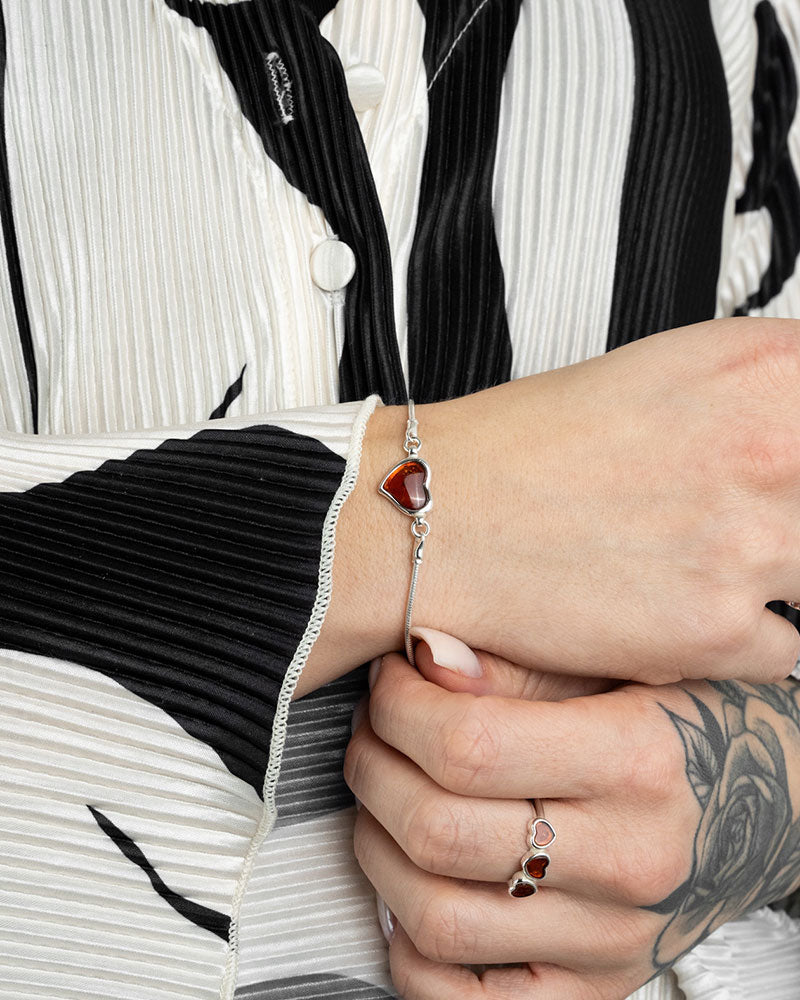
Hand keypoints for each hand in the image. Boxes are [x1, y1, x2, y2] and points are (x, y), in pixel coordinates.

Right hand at [306, 317, 799, 695]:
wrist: (438, 518)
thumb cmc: (529, 445)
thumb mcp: (671, 370)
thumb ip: (768, 394)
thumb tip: (799, 419)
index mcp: (766, 370)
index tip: (788, 478)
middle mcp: (771, 451)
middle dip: (792, 519)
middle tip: (747, 521)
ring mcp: (749, 546)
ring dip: (782, 578)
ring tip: (715, 562)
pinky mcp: (716, 630)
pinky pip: (787, 650)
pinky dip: (750, 637)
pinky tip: (691, 607)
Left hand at [346, 652, 799, 998]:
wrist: (770, 801)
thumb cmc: (693, 720)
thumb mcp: (623, 664)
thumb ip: (518, 663)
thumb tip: (425, 654)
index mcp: (639, 761)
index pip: (469, 746)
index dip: (398, 707)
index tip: (390, 682)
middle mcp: (631, 862)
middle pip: (439, 832)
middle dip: (372, 767)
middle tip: (376, 731)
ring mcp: (611, 940)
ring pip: (434, 919)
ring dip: (377, 848)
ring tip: (387, 799)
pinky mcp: (593, 987)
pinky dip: (410, 946)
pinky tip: (416, 883)